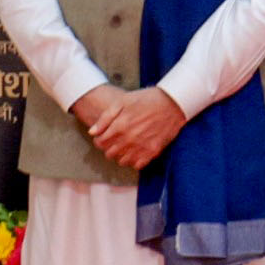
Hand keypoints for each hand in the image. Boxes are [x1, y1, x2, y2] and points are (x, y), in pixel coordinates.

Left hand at [69, 85, 184, 169]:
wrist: (172, 103)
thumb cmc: (146, 99)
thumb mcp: (122, 101)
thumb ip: (105, 118)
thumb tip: (92, 132)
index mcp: (119, 127)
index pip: (100, 143)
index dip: (99, 140)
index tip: (103, 136)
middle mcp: (128, 140)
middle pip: (109, 154)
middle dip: (109, 147)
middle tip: (114, 140)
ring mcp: (141, 147)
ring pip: (122, 161)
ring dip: (120, 155)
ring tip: (125, 145)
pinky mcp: (152, 152)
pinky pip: (137, 165)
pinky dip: (134, 160)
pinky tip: (136, 150)